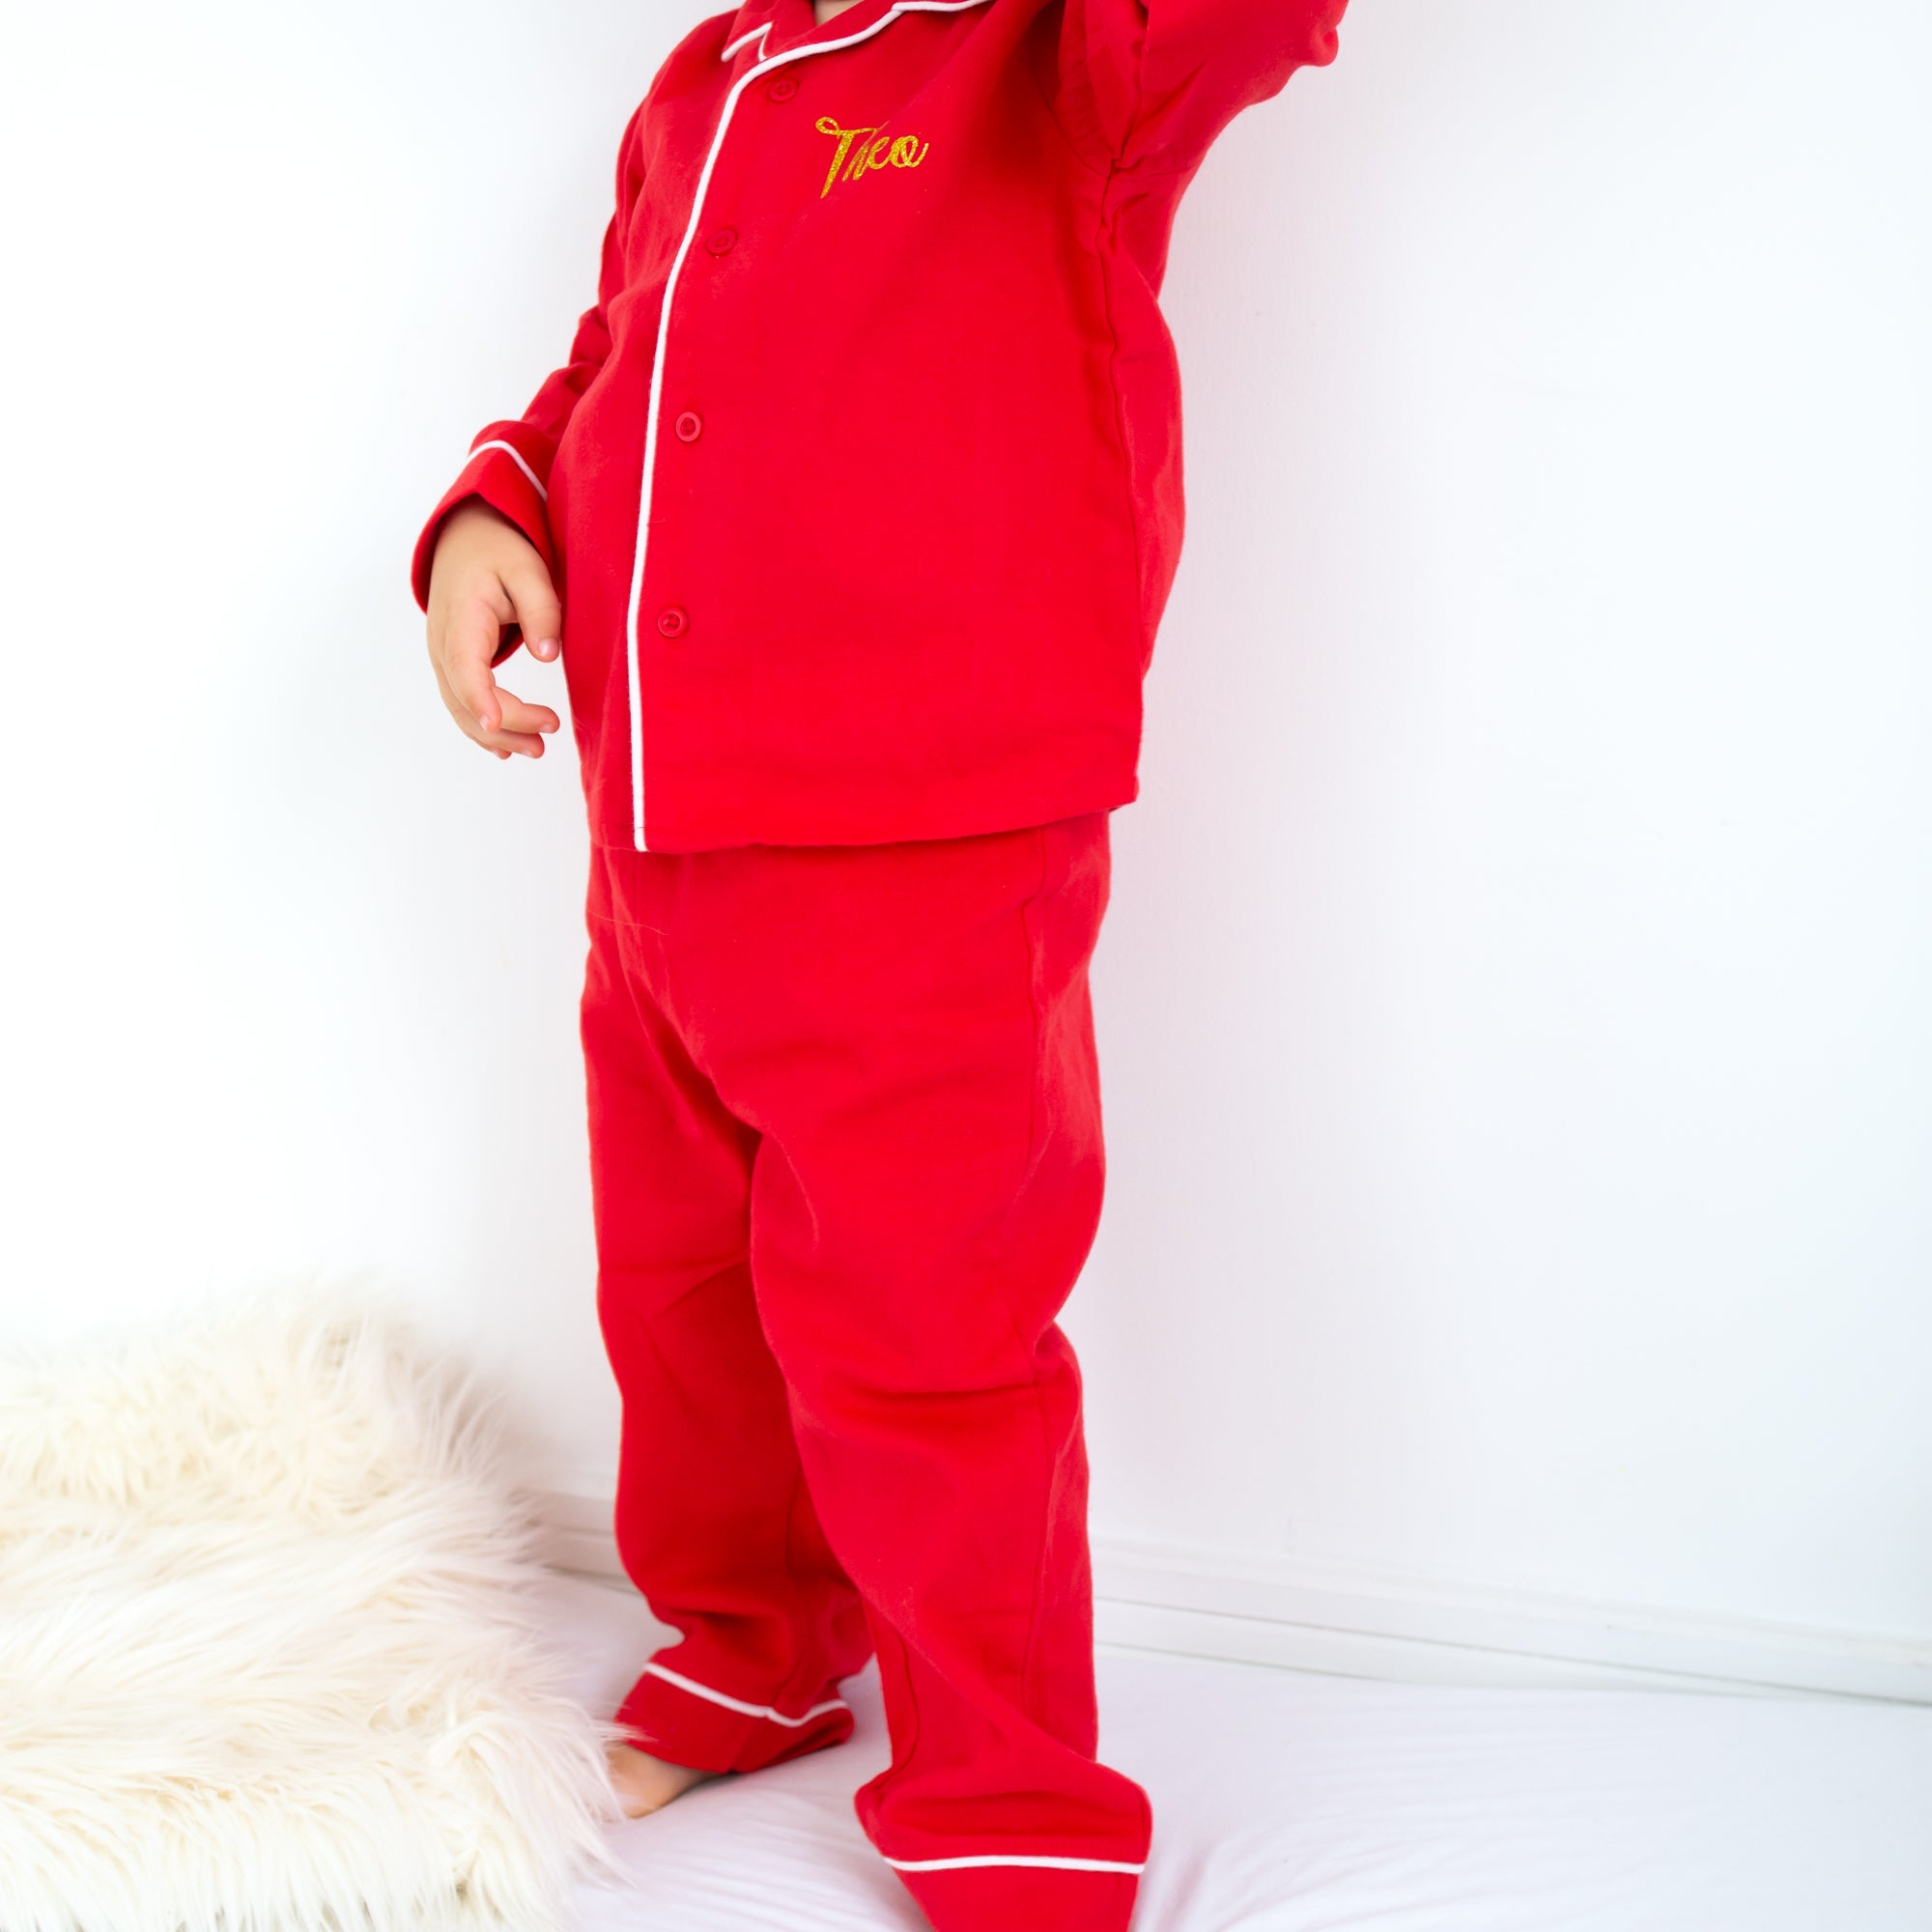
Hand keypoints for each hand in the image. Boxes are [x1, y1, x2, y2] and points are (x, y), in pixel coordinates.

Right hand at [424, 501, 563, 758]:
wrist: (464, 540)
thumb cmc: (497, 553)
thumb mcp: (527, 569)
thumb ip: (540, 609)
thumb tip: (547, 654)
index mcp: (460, 616)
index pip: (463, 665)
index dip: (479, 697)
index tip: (496, 723)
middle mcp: (442, 641)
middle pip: (464, 696)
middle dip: (505, 723)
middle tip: (550, 731)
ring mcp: (441, 656)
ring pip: (459, 707)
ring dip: (496, 733)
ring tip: (536, 749)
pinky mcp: (449, 664)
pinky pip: (460, 701)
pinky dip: (481, 727)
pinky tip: (505, 746)